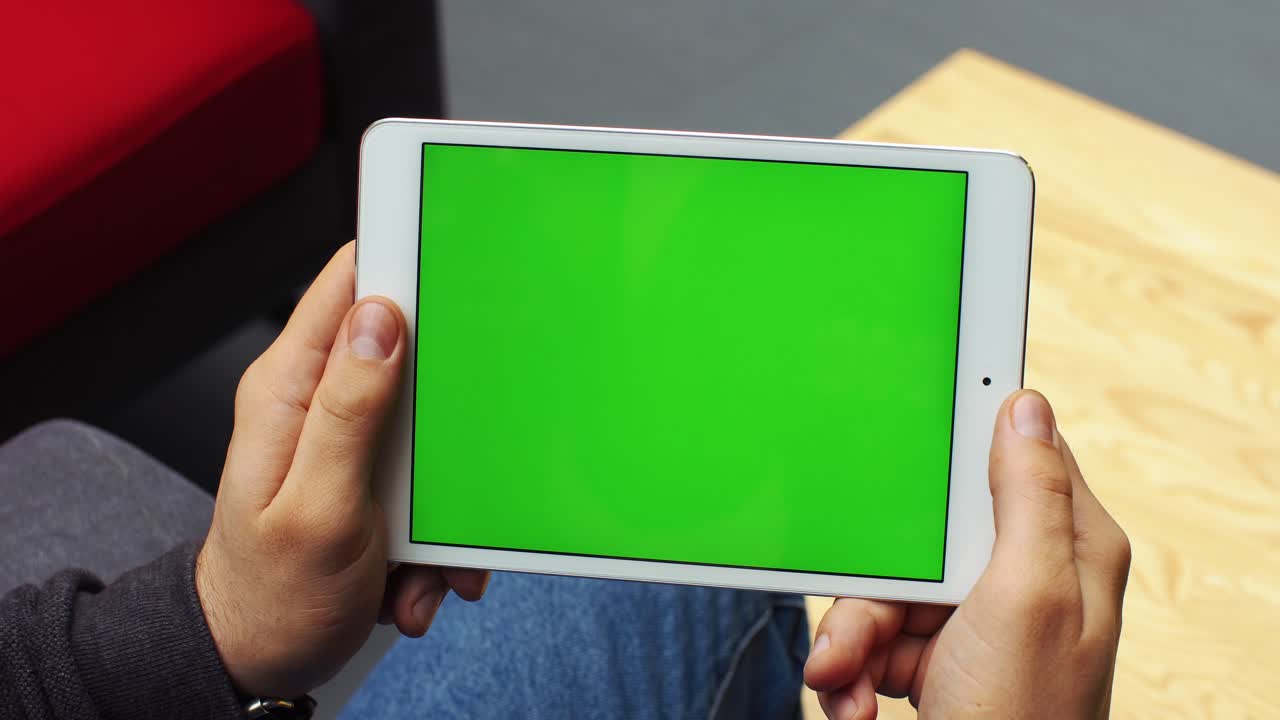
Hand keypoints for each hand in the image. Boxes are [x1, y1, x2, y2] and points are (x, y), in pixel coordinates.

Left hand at [196, 242, 488, 697]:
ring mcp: (349, 440)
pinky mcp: (373, 476)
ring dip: (446, 497)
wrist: (261, 657)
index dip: (403, 265)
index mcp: (288, 389)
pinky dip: (438, 533)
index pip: (346, 285)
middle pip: (408, 356)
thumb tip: (379, 320)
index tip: (457, 269)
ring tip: (421, 560)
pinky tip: (414, 576)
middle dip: (447, 419)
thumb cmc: (270, 597)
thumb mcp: (318, 507)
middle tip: (446, 478)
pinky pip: (431, 481)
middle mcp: (318, 402)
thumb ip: (349, 410)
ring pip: (433, 428)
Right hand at [805, 390, 1130, 718]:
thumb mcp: (1027, 599)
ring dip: (852, 641)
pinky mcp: (937, 656)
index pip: (1015, 455)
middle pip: (924, 533)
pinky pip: (872, 635)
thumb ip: (1027, 499)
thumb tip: (1025, 405)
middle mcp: (1023, 579)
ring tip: (848, 689)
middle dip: (876, 589)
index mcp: (1066, 549)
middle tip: (862, 633)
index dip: (963, 435)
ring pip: (886, 588)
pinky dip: (851, 671)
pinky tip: (856, 704)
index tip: (917, 406)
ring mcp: (977, 621)